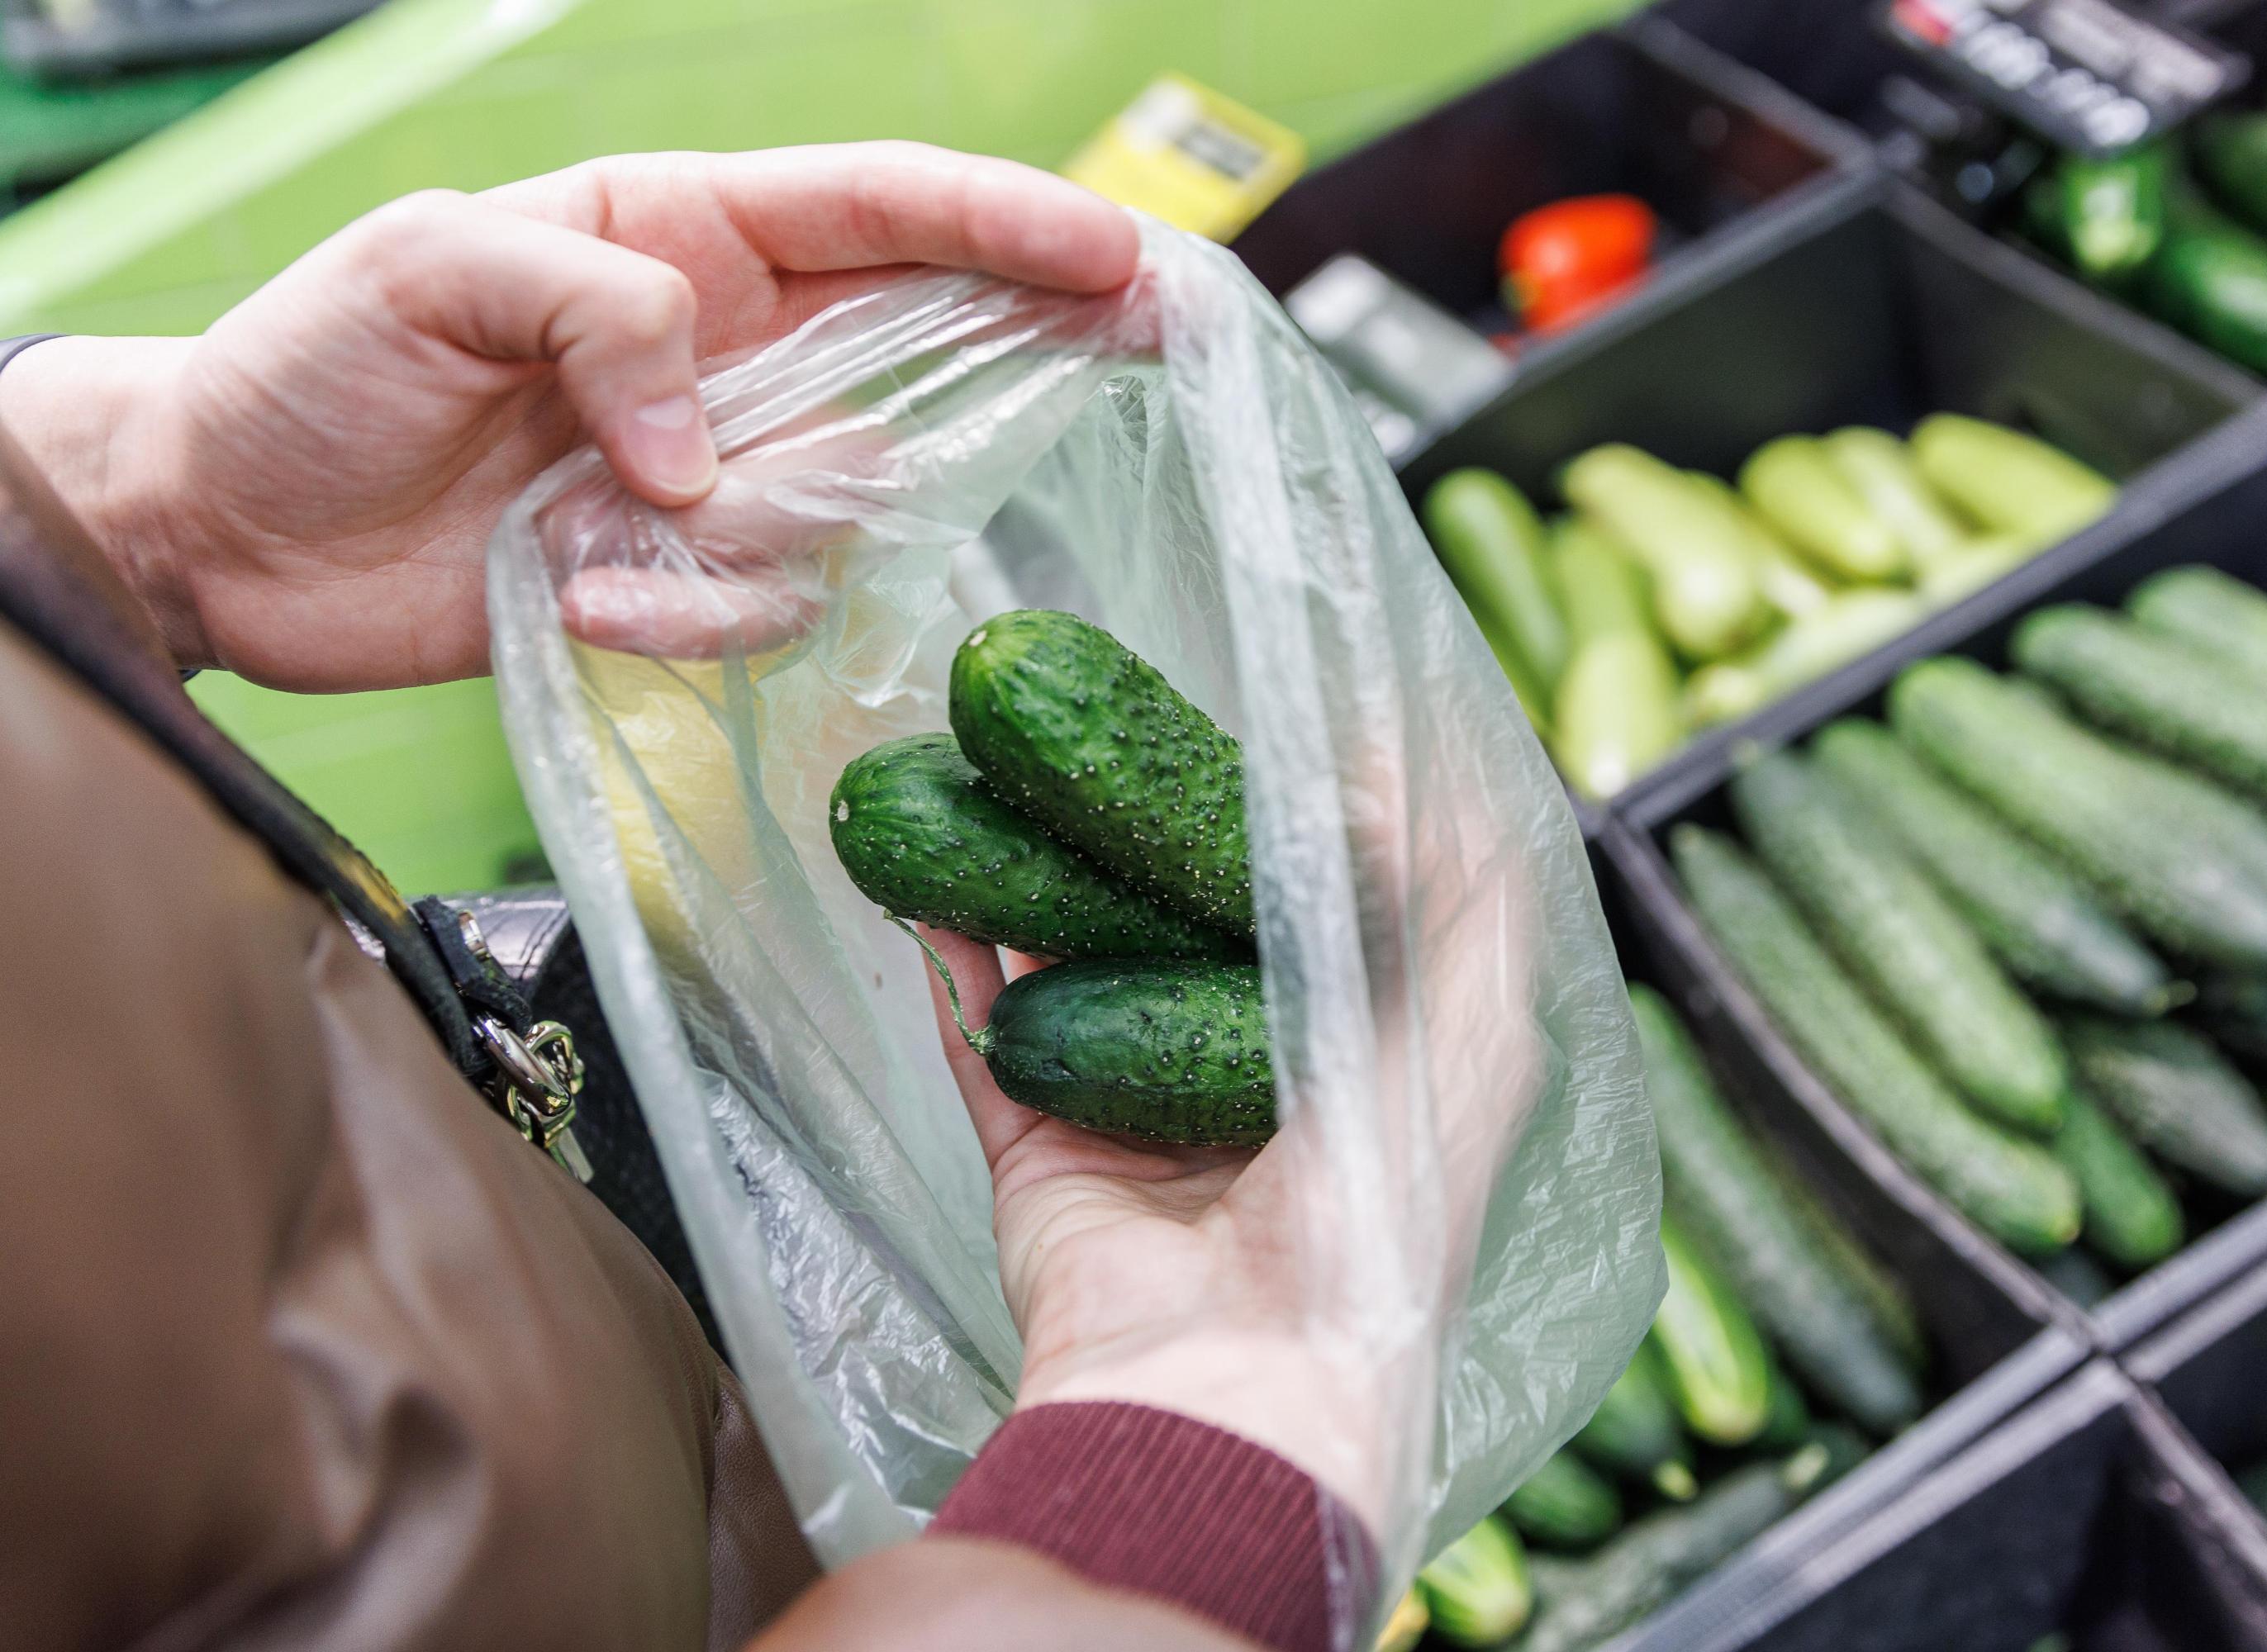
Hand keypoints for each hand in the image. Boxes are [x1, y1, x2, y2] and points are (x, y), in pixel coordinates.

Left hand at [0, 143, 1136, 690]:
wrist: (226, 533)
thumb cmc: (307, 368)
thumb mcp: (428, 269)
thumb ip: (599, 312)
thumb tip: (709, 444)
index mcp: (679, 234)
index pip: (881, 211)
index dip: (1009, 225)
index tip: (1117, 254)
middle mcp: (725, 350)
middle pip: (922, 340)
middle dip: (1016, 345)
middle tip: (1123, 345)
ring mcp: (713, 471)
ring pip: (845, 500)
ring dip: (756, 533)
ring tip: (608, 537)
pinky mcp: (681, 580)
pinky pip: (764, 606)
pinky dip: (689, 615)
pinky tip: (582, 598)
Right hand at [921, 826, 1545, 1546]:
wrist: (1237, 1380)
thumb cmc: (1375, 1225)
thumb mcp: (1469, 1053)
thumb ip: (1473, 917)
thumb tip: (1409, 781)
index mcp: (1348, 1068)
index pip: (1310, 923)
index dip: (1281, 836)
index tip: (1252, 742)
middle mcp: (1235, 1088)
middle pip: (1178, 935)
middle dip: (1141, 847)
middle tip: (1110, 756)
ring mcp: (1130, 1119)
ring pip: (1071, 975)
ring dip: (1037, 887)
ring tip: (1009, 790)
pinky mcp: (1040, 1158)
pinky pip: (986, 1045)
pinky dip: (958, 971)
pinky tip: (936, 890)